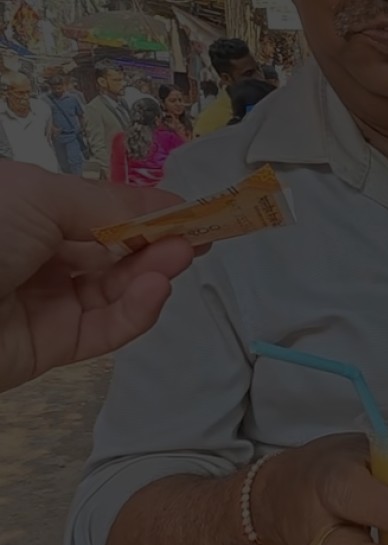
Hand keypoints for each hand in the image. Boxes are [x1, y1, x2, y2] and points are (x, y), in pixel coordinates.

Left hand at [0, 161, 193, 392]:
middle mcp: (38, 254)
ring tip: (180, 258)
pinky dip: (137, 311)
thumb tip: (170, 206)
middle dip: (158, 242)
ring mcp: (47, 301)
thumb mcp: (42, 197)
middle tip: (201, 237)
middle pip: (115, 251)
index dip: (148, 211)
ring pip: (116, 290)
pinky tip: (155, 290)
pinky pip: (106, 329)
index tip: (195, 211)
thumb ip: (111, 204)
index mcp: (28, 210)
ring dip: (153, 273)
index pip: (101, 210)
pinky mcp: (53, 346)